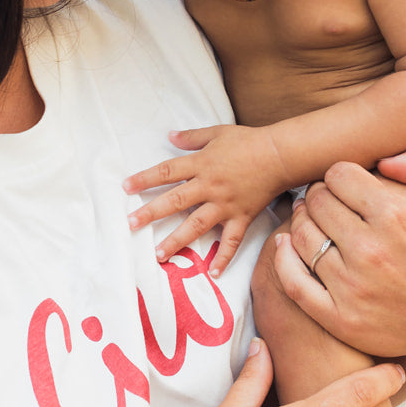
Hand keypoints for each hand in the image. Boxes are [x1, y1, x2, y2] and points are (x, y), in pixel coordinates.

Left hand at [123, 124, 288, 274]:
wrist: (280, 155)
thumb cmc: (248, 141)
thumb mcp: (217, 133)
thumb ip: (191, 137)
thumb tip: (169, 136)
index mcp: (201, 164)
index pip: (166, 172)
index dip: (145, 179)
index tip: (126, 187)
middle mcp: (210, 186)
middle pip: (175, 201)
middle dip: (151, 213)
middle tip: (131, 225)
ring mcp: (225, 204)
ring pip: (197, 225)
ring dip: (177, 240)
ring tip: (159, 255)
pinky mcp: (242, 217)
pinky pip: (231, 241)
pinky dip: (223, 258)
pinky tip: (213, 274)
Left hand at [272, 145, 405, 365]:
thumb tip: (383, 159)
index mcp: (396, 217)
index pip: (339, 176)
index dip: (340, 175)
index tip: (345, 184)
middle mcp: (371, 250)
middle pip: (318, 203)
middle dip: (320, 195)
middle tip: (326, 201)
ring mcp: (353, 286)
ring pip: (301, 237)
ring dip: (302, 222)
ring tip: (312, 220)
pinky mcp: (340, 317)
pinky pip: (293, 281)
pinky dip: (282, 259)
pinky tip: (286, 246)